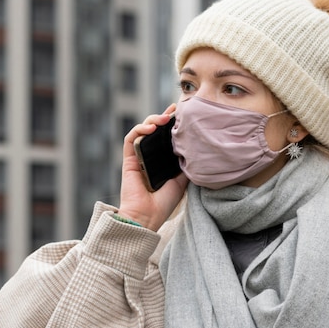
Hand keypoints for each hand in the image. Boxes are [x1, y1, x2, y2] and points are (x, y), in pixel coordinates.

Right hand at [118, 105, 188, 230]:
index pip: (165, 138)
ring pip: (141, 130)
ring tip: (165, 117)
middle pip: (153, 130)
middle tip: (175, 110)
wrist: (147, 217)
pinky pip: (131, 139)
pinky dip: (139, 129)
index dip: (172, 124)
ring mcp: (138, 157)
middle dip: (163, 117)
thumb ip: (187, 167)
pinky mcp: (128, 160)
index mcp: (161, 161)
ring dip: (152, 120)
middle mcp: (148, 157)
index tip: (182, 114)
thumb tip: (200, 152)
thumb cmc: (163, 203)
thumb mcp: (182, 182)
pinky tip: (151, 127)